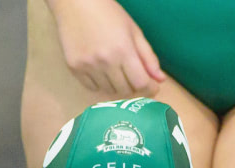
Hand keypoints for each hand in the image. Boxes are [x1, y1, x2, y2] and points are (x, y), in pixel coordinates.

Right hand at [47, 0, 164, 95]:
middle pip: (126, 91)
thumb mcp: (134, 31)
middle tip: (133, 76)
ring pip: (109, 91)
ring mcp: (88, 66)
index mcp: (123, 51)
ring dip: (117, 86)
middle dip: (134, 87)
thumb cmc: (108, 13)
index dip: (150, 89)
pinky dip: (100, 84)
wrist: (75, 2)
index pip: (141, 83)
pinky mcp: (74, 67)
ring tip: (116, 70)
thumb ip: (148, 57)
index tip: (152, 87)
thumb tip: (161, 79)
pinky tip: (101, 70)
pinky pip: (92, 88)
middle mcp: (105, 61)